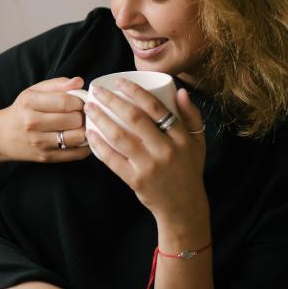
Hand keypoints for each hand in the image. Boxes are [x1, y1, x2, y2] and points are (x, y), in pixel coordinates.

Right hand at [0, 76, 91, 163]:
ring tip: (80, 125)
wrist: (2, 135)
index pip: (66, 101)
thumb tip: (79, 82)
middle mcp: (32, 123)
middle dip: (82, 115)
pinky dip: (84, 145)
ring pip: (78, 137)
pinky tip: (79, 138)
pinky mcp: (46, 157)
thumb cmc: (23, 110)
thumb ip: (58, 84)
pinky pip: (77, 153)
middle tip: (80, 114)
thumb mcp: (35, 91)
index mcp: (29, 102)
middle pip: (74, 119)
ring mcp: (39, 142)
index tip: (79, 101)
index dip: (79, 101)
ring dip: (85, 130)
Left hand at [84, 80, 208, 230]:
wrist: (184, 206)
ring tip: (89, 108)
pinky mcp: (135, 180)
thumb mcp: (198, 142)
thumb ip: (192, 116)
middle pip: (134, 118)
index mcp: (181, 137)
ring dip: (101, 119)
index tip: (119, 82)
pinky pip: (113, 159)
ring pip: (120, 137)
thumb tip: (180, 90)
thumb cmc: (189, 169)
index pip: (157, 108)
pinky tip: (90, 133)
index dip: (135, 91)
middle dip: (112, 100)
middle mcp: (166, 150)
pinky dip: (99, 145)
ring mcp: (149, 166)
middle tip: (97, 91)